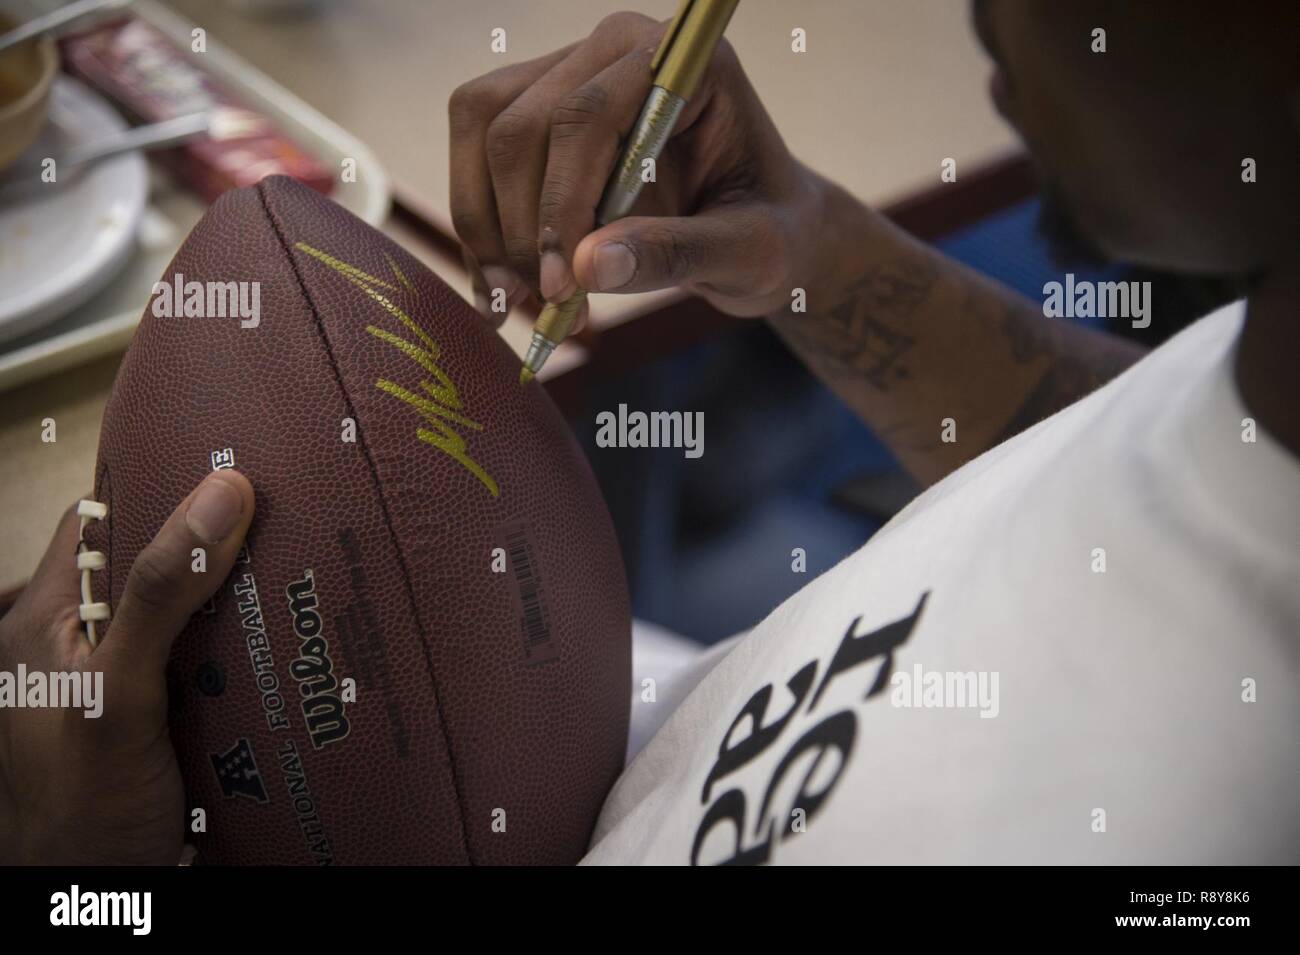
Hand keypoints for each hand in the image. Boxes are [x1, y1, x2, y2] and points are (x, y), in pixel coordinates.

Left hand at [0, 470, 253, 863]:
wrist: (91, 902)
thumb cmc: (79, 811)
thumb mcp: (116, 695)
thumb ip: (158, 596)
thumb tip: (221, 492)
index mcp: (44, 621)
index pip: (95, 521)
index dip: (153, 485)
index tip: (226, 464)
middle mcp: (80, 645)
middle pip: (150, 567)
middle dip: (215, 546)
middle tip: (288, 518)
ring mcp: (120, 685)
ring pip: (185, 618)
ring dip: (238, 604)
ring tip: (303, 573)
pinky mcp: (158, 722)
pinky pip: (205, 666)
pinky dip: (244, 653)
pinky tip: (289, 648)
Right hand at [448, 10, 826, 327]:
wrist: (758, 229)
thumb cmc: (767, 233)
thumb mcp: (746, 255)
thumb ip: (675, 254)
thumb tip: (587, 267)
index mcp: (681, 63)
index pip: (585, 116)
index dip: (559, 202)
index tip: (561, 285)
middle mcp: (615, 49)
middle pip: (518, 124)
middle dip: (520, 226)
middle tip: (544, 305)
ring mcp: (568, 70)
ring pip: (481, 130)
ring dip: (485, 225)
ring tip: (513, 301)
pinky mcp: (535, 107)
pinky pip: (475, 153)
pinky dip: (480, 225)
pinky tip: (502, 287)